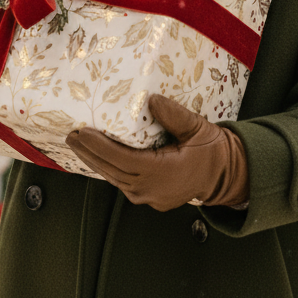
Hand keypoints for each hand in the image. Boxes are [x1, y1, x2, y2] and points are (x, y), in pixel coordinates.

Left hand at [65, 94, 248, 211]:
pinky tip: (96, 157)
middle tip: (70, 136)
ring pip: (115, 178)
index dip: (101, 147)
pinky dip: (108, 168)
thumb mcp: (197, 128)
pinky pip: (122, 183)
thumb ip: (174, 115)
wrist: (227, 176)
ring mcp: (149, 196)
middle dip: (89, 153)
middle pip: (112, 170)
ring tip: (77, 144)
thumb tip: (151, 99)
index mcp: (164, 173)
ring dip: (94, 161)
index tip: (83, 133)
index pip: (123, 160)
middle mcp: (152, 189)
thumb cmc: (213, 151)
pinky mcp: (149, 197)